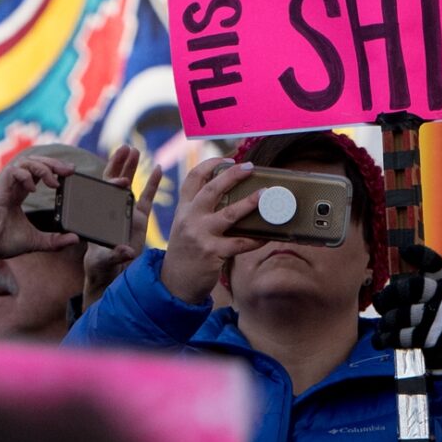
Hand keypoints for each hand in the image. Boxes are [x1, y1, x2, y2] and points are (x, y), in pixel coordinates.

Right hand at [0, 156, 80, 275]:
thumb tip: (75, 238)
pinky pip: (13, 171)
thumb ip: (55, 240)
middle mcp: (11, 186)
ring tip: (54, 182)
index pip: (37, 172)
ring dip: (43, 167)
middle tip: (70, 170)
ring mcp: (4, 186)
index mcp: (18, 194)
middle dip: (53, 163)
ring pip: (25, 162)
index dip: (53, 168)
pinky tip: (33, 189)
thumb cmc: (4, 243)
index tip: (70, 172)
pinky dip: (26, 176)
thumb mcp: (36, 241)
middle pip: (34, 162)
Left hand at [81, 147, 159, 310]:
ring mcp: (126, 210)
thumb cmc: (101, 265)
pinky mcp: (139, 216)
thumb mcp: (104, 261)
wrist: (111, 272)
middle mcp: (111, 209)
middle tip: (125, 148)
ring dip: (131, 167)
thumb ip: (115, 255)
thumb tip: (127, 252)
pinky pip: (146, 196)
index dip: (111, 184)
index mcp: (99, 214)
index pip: (103, 194)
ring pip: (128, 184)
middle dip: (119, 164)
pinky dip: (153, 183)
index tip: (122, 181)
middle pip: (113, 181)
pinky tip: (158, 169)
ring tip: (135, 151)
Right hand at [157, 155, 261, 304]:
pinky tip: (267, 235)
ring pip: (228, 213)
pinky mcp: (212, 253)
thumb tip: (228, 194)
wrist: (174, 283)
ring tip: (265, 194)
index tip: (227, 158)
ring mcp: (201, 235)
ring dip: (249, 202)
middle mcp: (190, 218)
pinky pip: (239, 243)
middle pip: (211, 189)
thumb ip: (197, 210)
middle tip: (249, 166)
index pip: (193, 178)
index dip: (209, 164)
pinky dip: (255, 238)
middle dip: (231, 175)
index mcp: (183, 209)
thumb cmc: (185, 252)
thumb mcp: (184, 226)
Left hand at [372, 243, 441, 372]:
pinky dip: (385, 339)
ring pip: (404, 315)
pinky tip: (380, 340)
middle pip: (416, 287)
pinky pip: (402, 337)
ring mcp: (439, 320)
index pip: (436, 265)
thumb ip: (403, 293)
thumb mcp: (424, 300)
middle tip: (381, 299)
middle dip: (392, 293)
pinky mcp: (432, 340)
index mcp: (440, 285)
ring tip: (383, 324)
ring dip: (386, 320)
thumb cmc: (428, 319)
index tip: (404, 250)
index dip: (421, 255)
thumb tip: (377, 296)